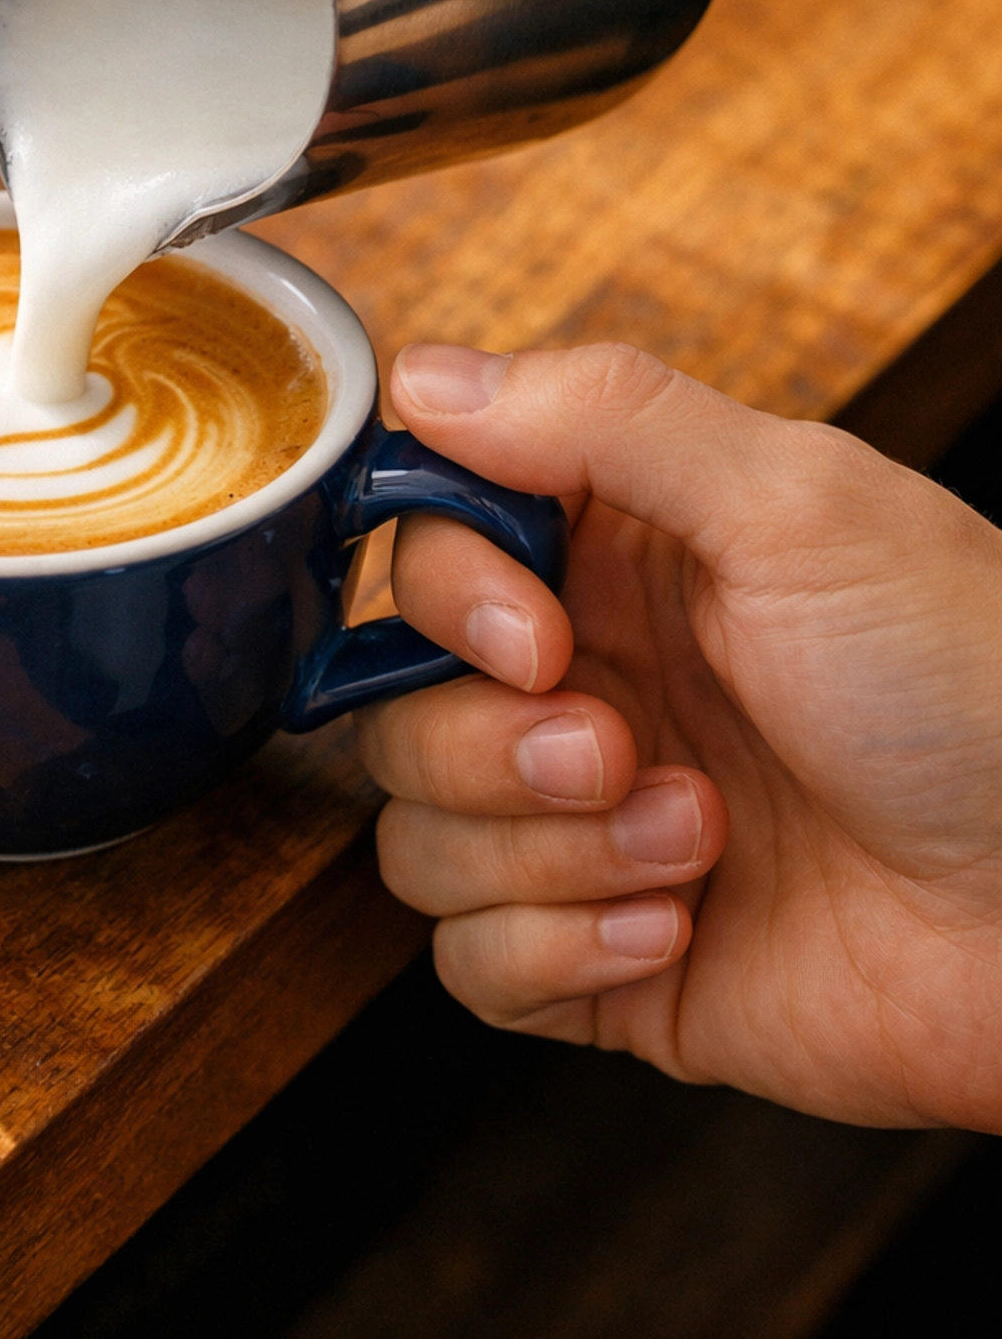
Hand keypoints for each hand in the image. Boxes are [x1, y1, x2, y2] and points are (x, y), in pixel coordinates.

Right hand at [353, 341, 1001, 1130]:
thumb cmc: (971, 685)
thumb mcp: (800, 507)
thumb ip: (602, 416)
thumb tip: (425, 374)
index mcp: (626, 556)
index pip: (428, 548)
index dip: (449, 597)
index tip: (538, 634)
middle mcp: (593, 682)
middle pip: (395, 702)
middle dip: (489, 744)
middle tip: (621, 749)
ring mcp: (591, 826)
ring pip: (415, 836)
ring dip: (546, 852)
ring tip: (695, 838)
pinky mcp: (604, 961)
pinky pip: (469, 964)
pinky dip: (558, 949)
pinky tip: (680, 927)